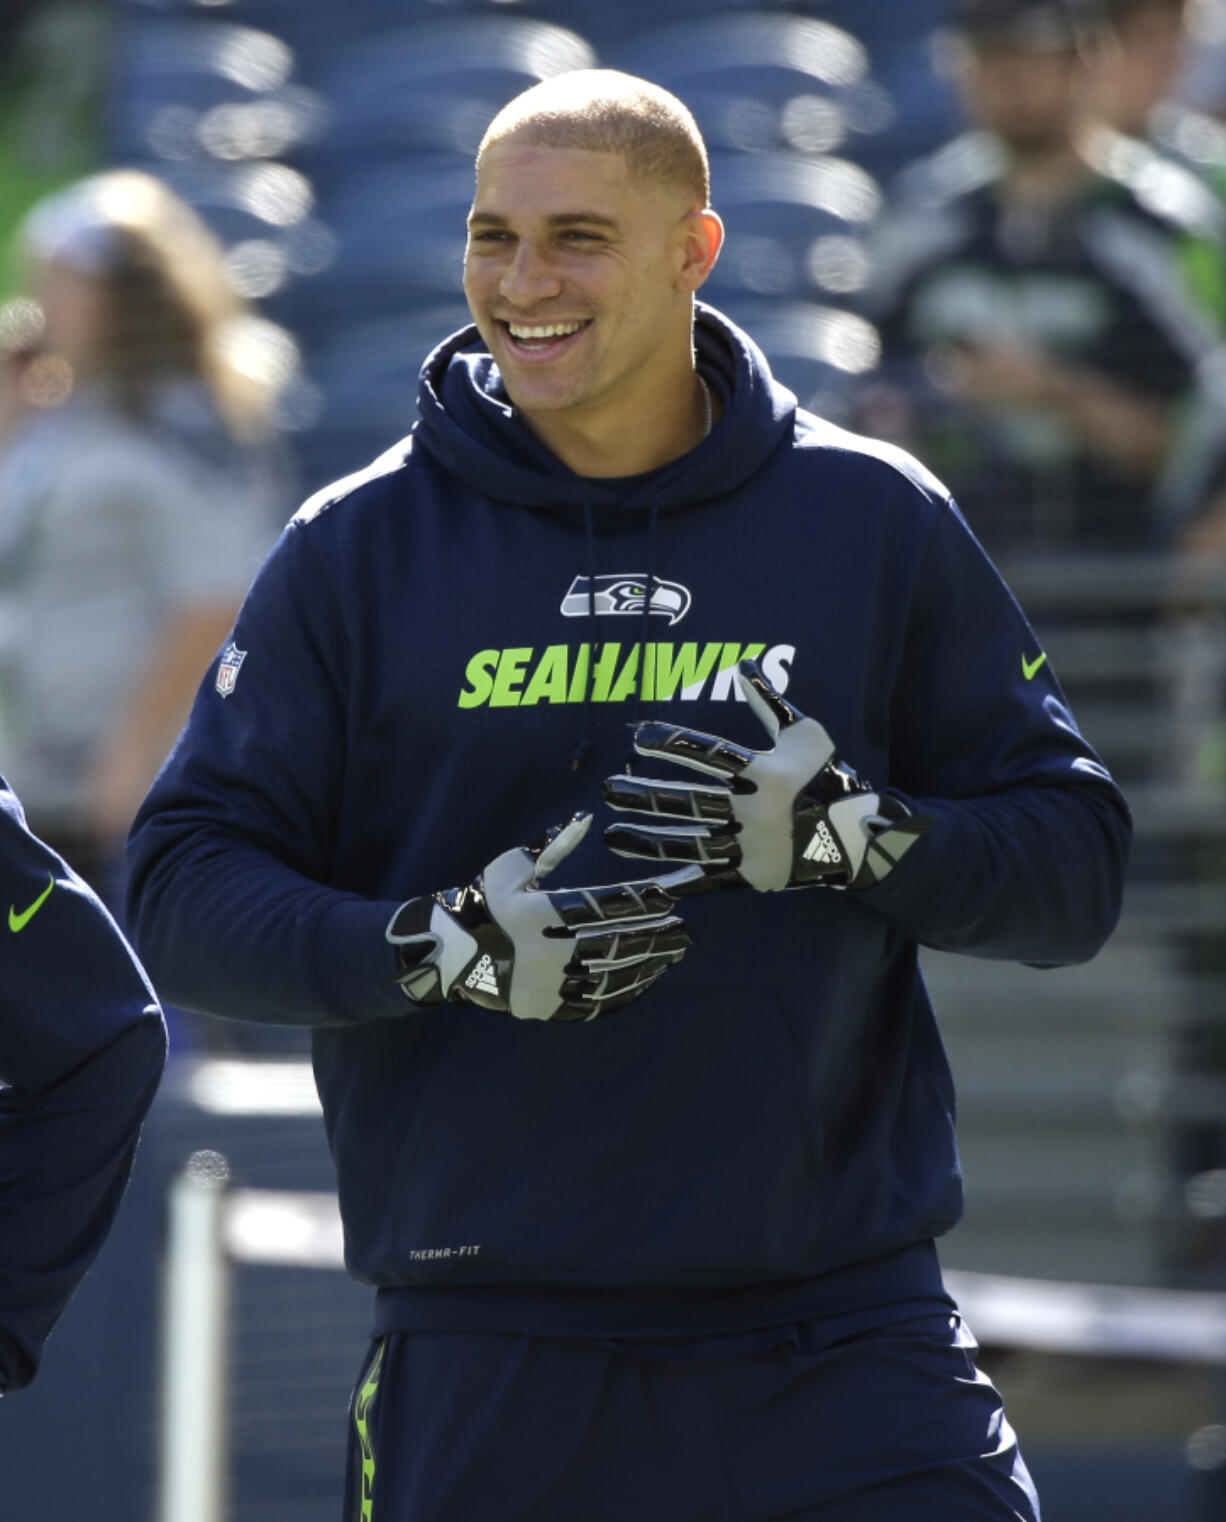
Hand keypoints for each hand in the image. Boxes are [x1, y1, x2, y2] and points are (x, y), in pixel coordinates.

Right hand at [386, 813, 699, 1021]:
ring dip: (646, 965)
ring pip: (607, 978)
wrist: (452, 953)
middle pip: (610, 945)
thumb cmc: (485, 900)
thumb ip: (551, 846)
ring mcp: (544, 985)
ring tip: (673, 954)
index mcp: (535, 914)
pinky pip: (593, 1005)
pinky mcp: (545, 1008)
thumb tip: (585, 819)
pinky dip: (624, 993)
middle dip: (653, 937)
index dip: (635, 902)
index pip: (597, 907)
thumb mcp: (511, 867)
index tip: (666, 898)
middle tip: (684, 930)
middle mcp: (542, 952)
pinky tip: (645, 980)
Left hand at [603, 659, 928, 892]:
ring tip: (612, 833)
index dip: (671, 743)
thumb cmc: (829, 776)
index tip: (638, 736)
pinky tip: (647, 879)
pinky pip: (709, 880)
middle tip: (609, 788)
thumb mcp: (805, 733)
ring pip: (691, 843)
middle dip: (646, 795)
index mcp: (765, 773)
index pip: (707, 754)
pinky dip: (680, 882)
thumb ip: (768, 703)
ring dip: (649, 839)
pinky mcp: (752, 875)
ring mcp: (752, 847)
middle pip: (690, 801)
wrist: (860, 835)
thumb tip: (743, 666)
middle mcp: (754, 810)